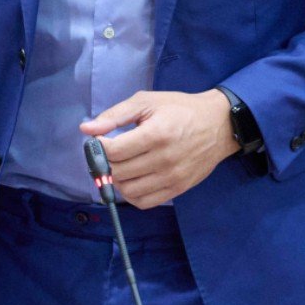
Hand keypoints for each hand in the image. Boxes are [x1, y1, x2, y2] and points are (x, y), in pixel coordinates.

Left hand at [80, 90, 237, 208]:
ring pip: (128, 190)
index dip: (99, 147)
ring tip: (122, 165)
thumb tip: (86, 129)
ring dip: (117, 180)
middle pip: (118, 172)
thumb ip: (115, 115)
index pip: (114, 151)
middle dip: (107, 162)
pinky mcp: (178, 189)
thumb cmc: (180, 109)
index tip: (100, 140)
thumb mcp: (147, 102)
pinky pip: (144, 202)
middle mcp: (164, 159)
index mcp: (156, 134)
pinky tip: (133, 179)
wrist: (219, 124)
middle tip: (110, 152)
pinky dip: (132, 194)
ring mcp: (172, 177)